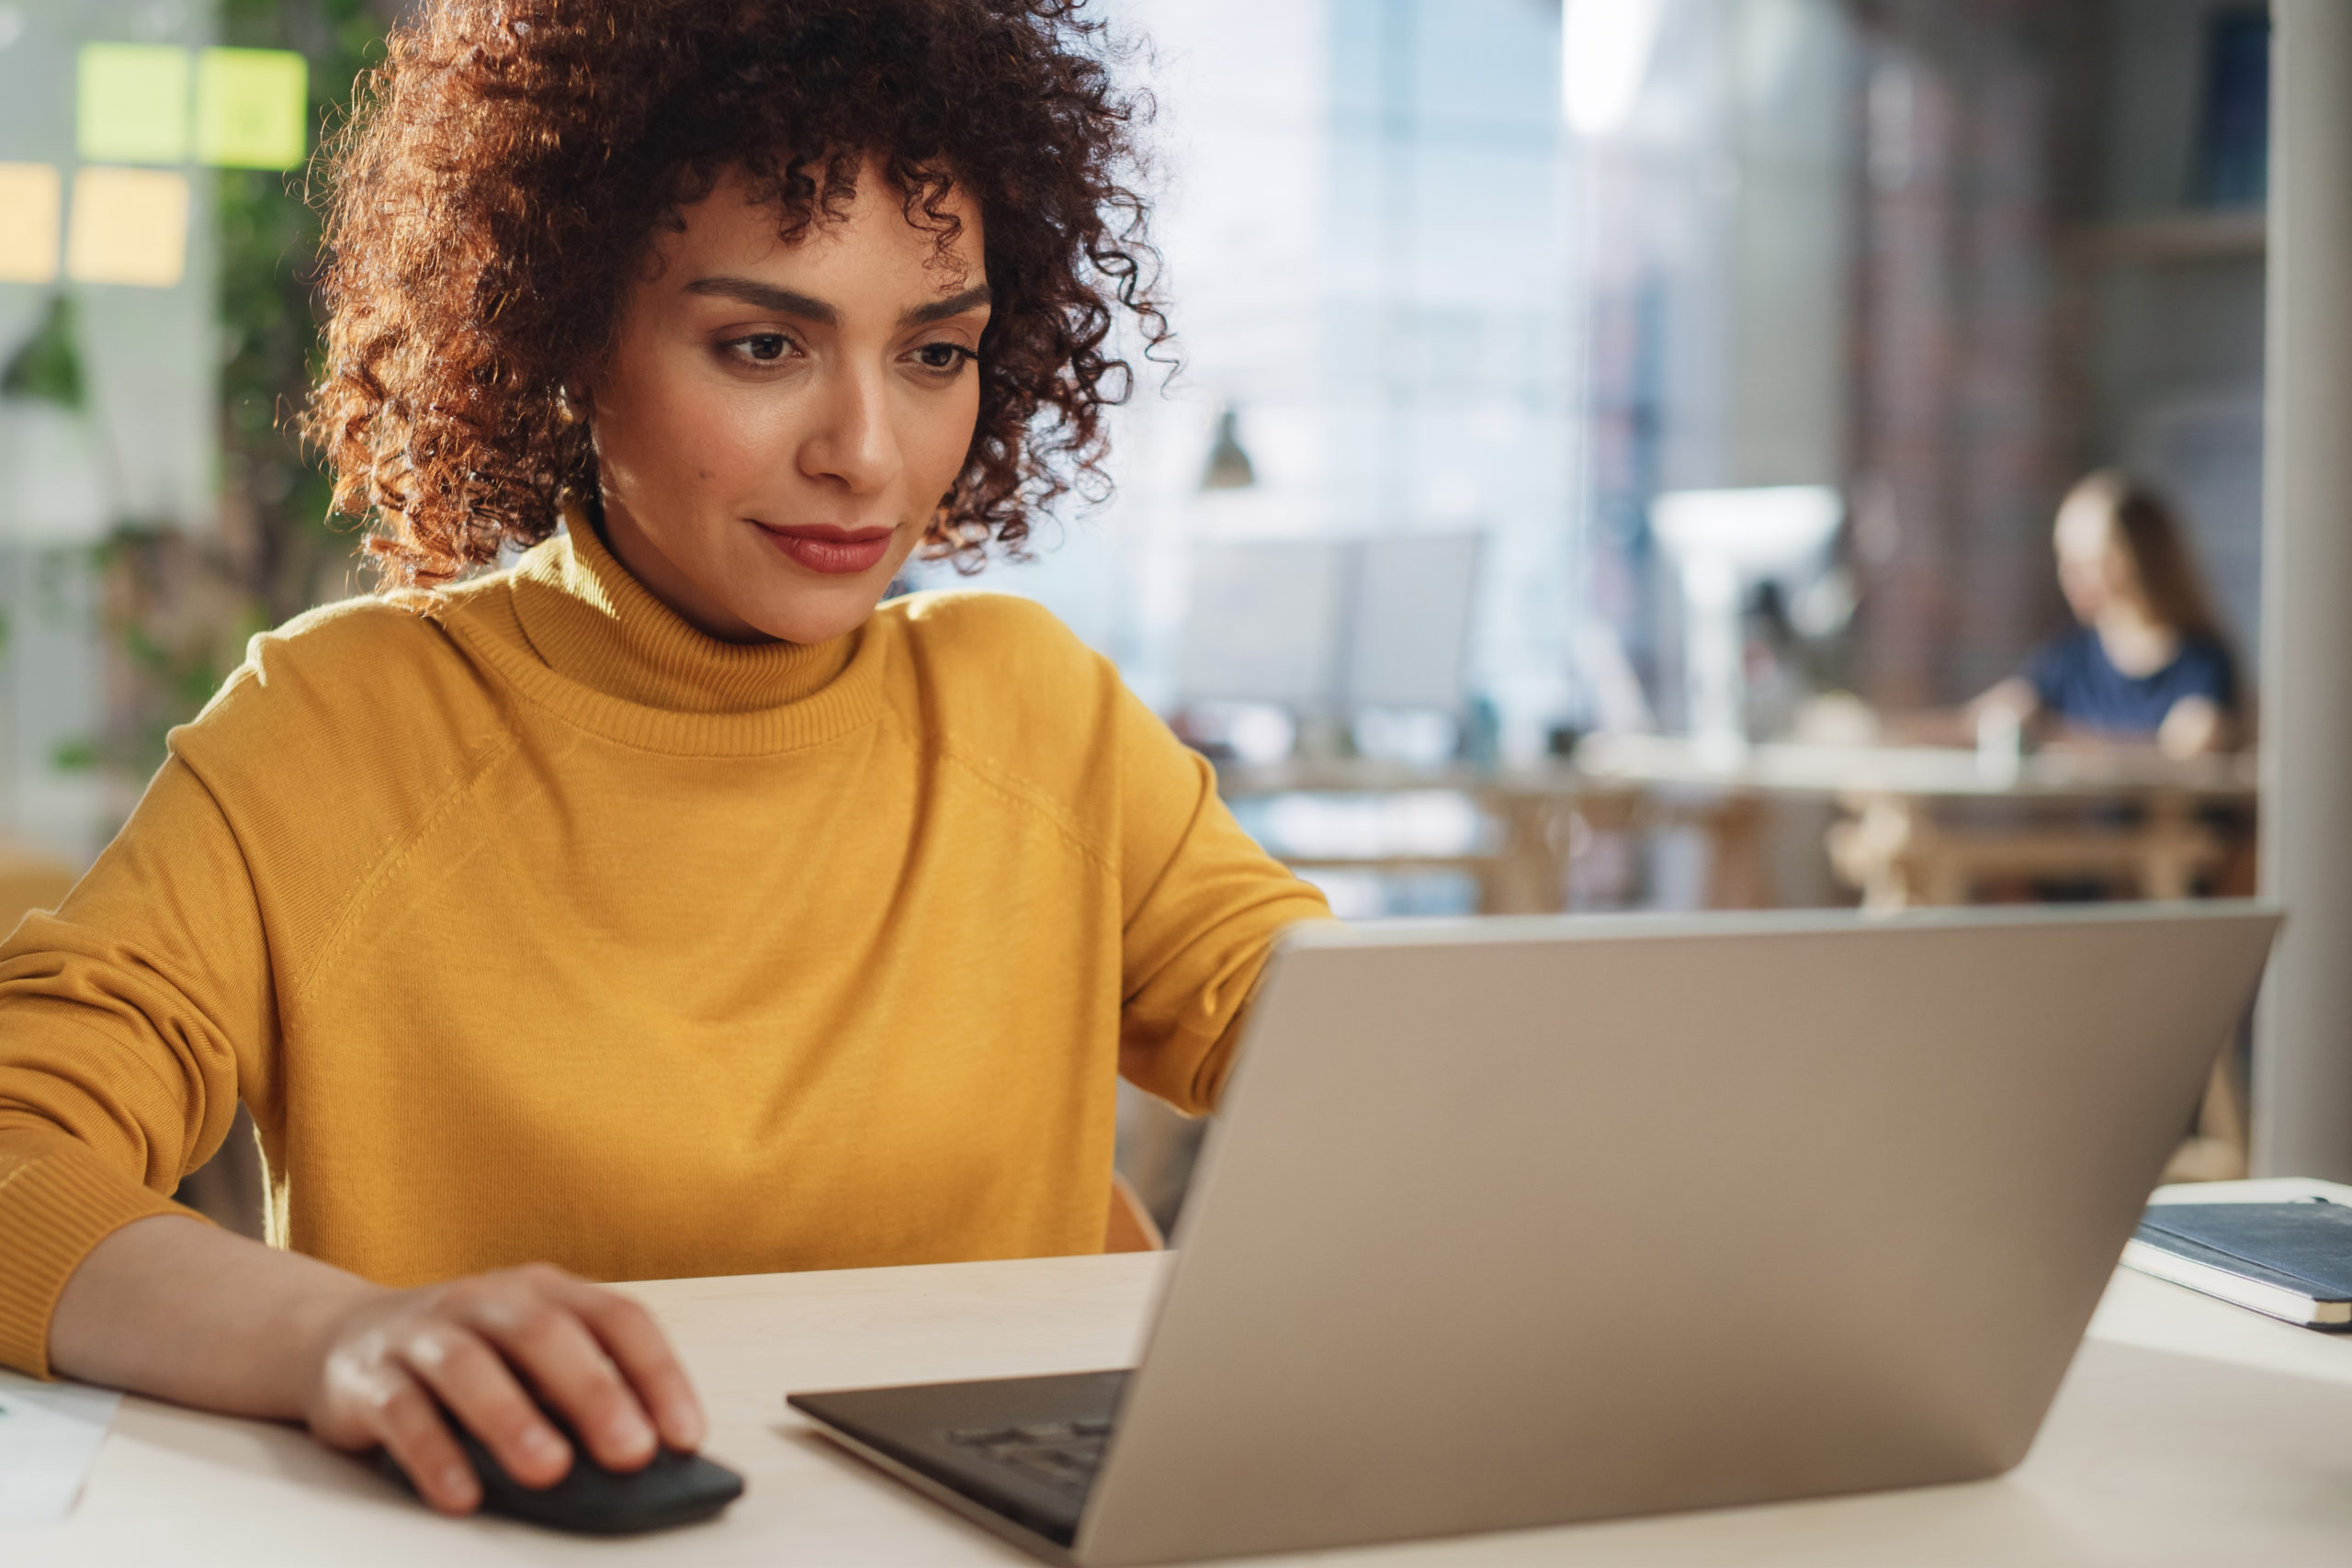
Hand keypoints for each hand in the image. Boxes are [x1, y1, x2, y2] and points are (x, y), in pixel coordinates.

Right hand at [300, 1263, 705, 1514]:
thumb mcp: (528, 1361)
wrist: (345, 1338)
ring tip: (549, 1471)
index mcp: (546, 1291)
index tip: (686, 1436)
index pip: (618, 1319)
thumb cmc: (466, 1356)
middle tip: (630, 1453)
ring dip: (513, 1419)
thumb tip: (640, 1459)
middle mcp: (489, 1300)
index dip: (657, 1375)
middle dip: (595, 1394)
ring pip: (470, 1367)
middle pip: (547, 1335)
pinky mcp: (370, 1376)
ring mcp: (426, 1332)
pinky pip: (403, 1412)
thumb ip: (574, 1397)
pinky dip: (434, 1455)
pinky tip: (463, 1495)